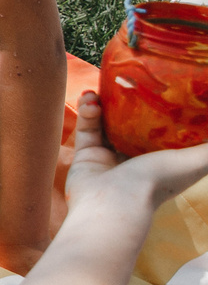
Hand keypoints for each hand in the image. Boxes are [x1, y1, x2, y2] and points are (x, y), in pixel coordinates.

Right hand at [65, 91, 207, 212]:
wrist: (113, 204)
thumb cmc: (159, 181)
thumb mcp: (199, 160)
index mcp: (166, 159)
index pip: (166, 128)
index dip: (164, 106)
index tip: (162, 86)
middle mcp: (140, 157)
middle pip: (136, 122)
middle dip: (132, 101)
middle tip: (130, 80)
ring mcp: (112, 156)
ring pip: (109, 122)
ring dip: (106, 103)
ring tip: (104, 86)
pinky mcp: (88, 155)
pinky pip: (88, 129)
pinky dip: (88, 111)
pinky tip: (90, 96)